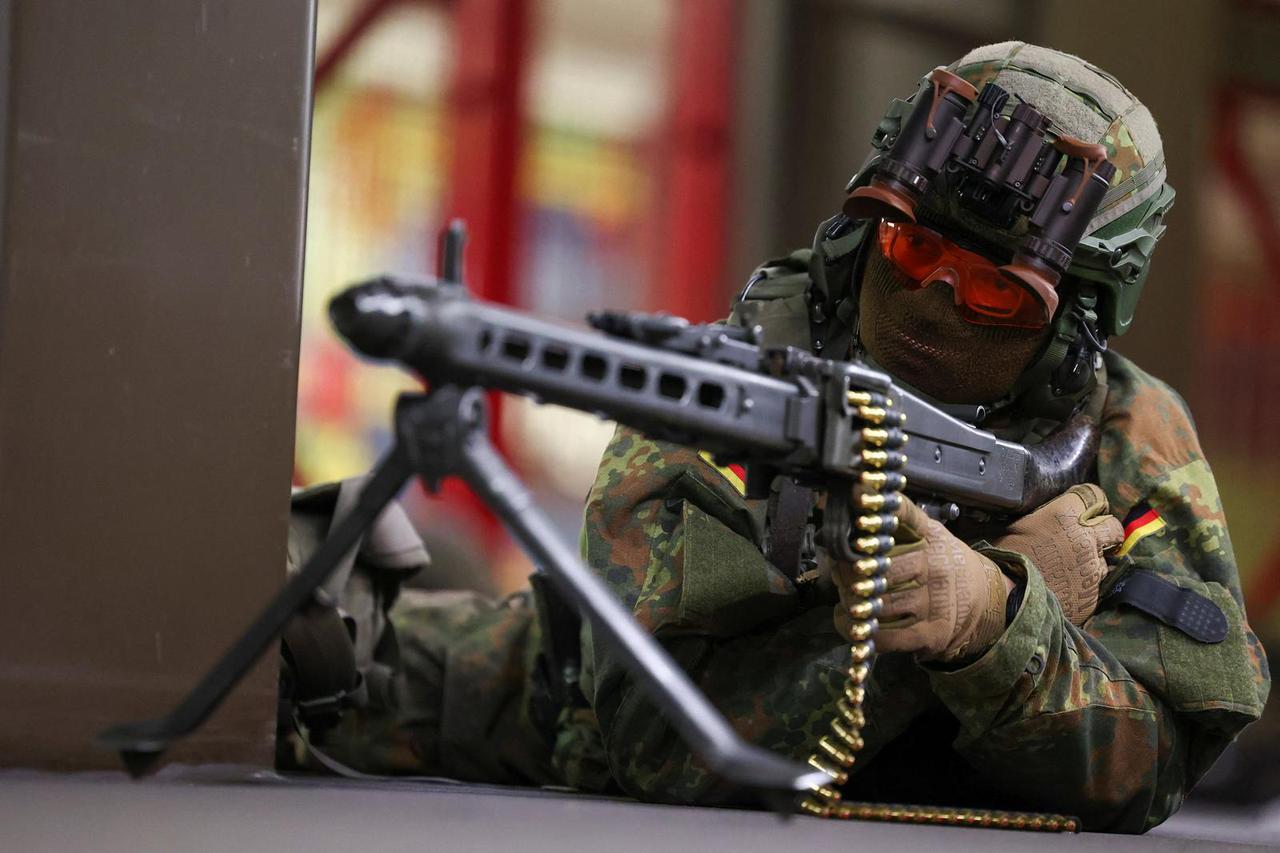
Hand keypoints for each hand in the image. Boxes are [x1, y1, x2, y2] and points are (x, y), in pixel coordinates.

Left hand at [834, 498, 1010, 660]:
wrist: (985, 599)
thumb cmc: (942, 563)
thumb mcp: (928, 535)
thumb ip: (895, 522)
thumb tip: (853, 499)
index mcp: (930, 537)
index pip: (905, 515)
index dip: (880, 507)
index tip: (856, 497)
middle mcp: (934, 566)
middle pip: (881, 567)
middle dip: (849, 572)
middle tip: (838, 573)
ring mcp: (934, 602)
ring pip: (880, 602)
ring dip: (852, 602)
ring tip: (844, 598)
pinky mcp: (932, 633)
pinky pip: (887, 636)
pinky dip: (860, 631)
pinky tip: (850, 622)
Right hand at [990, 484, 1123, 624]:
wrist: (1003, 600)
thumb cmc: (1003, 559)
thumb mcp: (1018, 524)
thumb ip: (1045, 514)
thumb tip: (1054, 510)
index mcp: (1066, 516)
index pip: (1095, 495)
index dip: (1090, 503)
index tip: (1085, 508)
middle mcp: (1085, 540)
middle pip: (1112, 526)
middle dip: (1104, 529)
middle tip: (1086, 536)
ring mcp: (1091, 570)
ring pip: (1105, 559)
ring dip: (1092, 560)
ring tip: (1066, 567)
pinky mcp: (1091, 596)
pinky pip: (1095, 585)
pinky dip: (1083, 585)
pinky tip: (1062, 586)